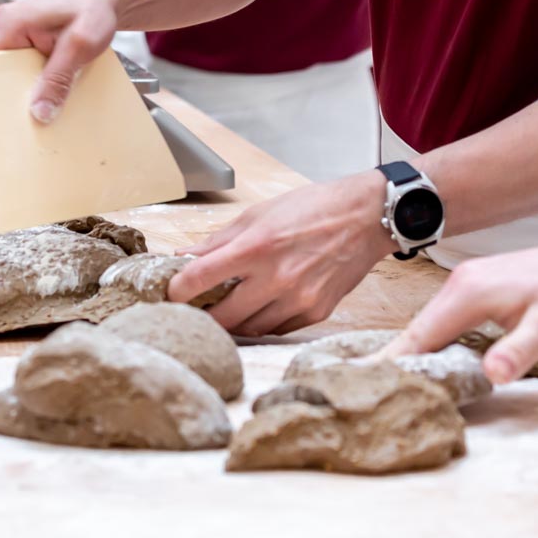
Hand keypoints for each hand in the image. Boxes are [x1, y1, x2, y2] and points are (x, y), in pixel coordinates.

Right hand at [0, 0, 127, 121]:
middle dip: (12, 96)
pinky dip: (36, 82)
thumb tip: (40, 112)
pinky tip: (52, 90)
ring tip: (46, 103)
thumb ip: (58, 79)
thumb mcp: (79, 45)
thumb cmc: (93, 5)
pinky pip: (22, 69)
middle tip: (34, 114)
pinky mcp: (27, 42)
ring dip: (27, 90)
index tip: (8, 116)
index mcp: (8, 24)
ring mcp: (15, 35)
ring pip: (10, 74)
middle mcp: (5, 28)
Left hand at [167, 173, 393, 336]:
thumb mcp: (259, 215)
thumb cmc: (312, 209)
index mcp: (256, 247)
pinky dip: (263, 321)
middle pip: (221, 317)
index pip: (200, 278)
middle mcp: (277, 278)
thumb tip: (184, 258)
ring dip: (234, 321)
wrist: (366, 218)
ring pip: (249, 329)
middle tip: (195, 310)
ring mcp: (298, 300)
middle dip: (203, 315)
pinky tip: (262, 306)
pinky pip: (277, 329)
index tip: (171, 293)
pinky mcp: (316, 313)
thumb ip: (218, 241)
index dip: (177, 290)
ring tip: (230, 307)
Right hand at [384, 230, 537, 383]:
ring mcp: (466, 284)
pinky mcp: (476, 290)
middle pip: (417, 332)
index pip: (418, 336)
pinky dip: (431, 343)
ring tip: (391, 384)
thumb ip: (518, 352)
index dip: (392, 363)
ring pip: (429, 326)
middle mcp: (459, 284)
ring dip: (413, 354)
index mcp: (468, 293)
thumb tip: (490, 375)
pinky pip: (443, 321)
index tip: (363, 383)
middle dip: (395, 362)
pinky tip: (429, 362)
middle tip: (371, 394)